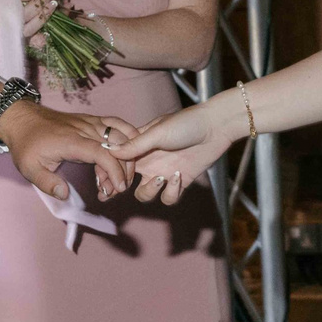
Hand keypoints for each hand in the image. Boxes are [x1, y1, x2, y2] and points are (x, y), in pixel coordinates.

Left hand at [0, 90, 127, 201]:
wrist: (23, 119)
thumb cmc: (26, 144)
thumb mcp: (29, 168)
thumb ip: (47, 183)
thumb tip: (64, 194)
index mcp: (71, 141)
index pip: (102, 154)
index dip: (115, 171)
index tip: (118, 188)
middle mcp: (85, 129)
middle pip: (117, 147)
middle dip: (123, 170)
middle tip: (114, 190)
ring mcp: (90, 122)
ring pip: (120, 136)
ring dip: (127, 156)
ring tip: (121, 176)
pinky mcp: (92, 120)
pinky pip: (116, 124)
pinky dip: (128, 136)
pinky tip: (130, 150)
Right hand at [110, 100, 238, 203]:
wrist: (216, 127)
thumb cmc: (186, 123)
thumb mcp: (158, 132)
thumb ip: (135, 145)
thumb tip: (108, 150)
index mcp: (140, 146)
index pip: (117, 161)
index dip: (110, 170)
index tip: (105, 177)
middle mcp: (149, 161)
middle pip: (126, 181)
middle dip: (119, 188)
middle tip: (119, 189)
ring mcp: (164, 172)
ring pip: (145, 194)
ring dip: (150, 191)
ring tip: (162, 177)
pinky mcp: (180, 182)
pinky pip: (168, 198)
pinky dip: (171, 192)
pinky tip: (178, 176)